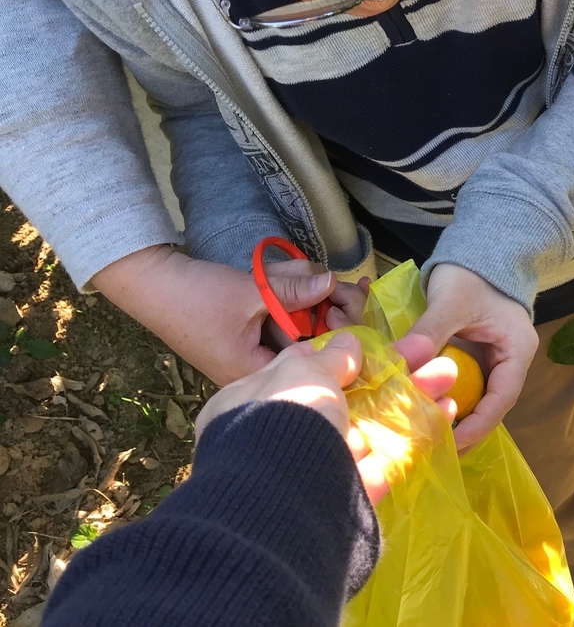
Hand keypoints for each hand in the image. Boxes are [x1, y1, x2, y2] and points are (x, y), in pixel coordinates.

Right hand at [92, 245, 364, 384]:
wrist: (151, 285)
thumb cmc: (195, 297)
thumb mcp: (250, 292)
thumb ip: (292, 290)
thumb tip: (332, 282)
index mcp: (255, 375)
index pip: (312, 362)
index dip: (336, 332)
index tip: (348, 302)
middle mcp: (256, 372)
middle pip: (308, 343)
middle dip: (324, 309)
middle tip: (339, 281)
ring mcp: (252, 353)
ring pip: (297, 326)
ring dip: (306, 297)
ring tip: (307, 271)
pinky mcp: (248, 336)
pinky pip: (280, 318)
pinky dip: (288, 297)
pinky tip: (297, 274)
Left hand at [195, 333, 457, 503]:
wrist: (284, 503)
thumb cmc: (284, 421)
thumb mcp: (301, 373)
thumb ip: (329, 358)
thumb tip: (348, 344)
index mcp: (253, 403)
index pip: (301, 372)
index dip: (343, 357)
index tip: (378, 346)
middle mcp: (282, 436)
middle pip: (347, 399)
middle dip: (392, 375)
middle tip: (429, 355)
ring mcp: (317, 469)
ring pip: (371, 429)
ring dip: (411, 401)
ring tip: (449, 377)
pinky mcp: (348, 498)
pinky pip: (385, 463)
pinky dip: (415, 437)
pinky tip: (444, 414)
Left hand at [394, 263, 536, 449]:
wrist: (478, 248)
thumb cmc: (472, 273)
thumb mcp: (450, 302)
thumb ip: (429, 332)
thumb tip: (401, 362)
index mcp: (516, 351)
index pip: (501, 400)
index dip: (477, 425)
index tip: (450, 442)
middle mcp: (509, 360)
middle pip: (489, 405)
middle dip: (463, 428)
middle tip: (433, 448)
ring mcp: (492, 358)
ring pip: (475, 397)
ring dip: (453, 415)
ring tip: (425, 436)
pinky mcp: (474, 355)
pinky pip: (461, 384)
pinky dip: (445, 396)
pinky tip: (423, 408)